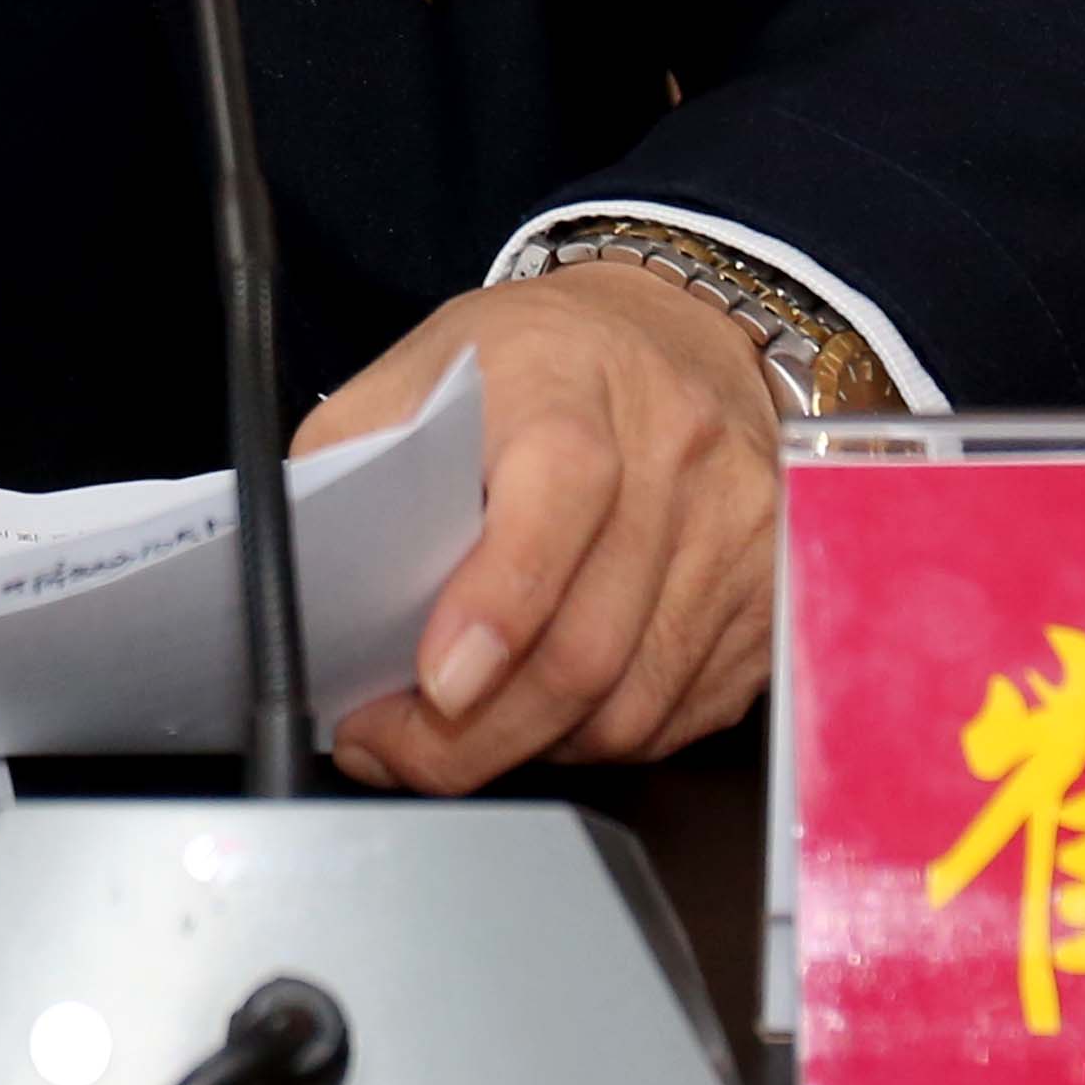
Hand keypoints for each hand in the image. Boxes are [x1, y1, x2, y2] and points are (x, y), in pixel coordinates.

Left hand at [289, 256, 780, 791]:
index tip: (436, 682)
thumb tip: (309, 578)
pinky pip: (683, 714)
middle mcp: (676, 454)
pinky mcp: (775, 594)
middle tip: (396, 750)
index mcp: (572, 383)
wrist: (675, 334)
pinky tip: (549, 714)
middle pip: (589, 640)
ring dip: (534, 746)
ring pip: (635, 702)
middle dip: (478, 733)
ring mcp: (739, 530)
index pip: (557, 496)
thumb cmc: (535, 364)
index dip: (498, 604)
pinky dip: (601, 738)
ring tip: (462, 735)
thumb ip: (357, 458)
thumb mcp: (425, 369)